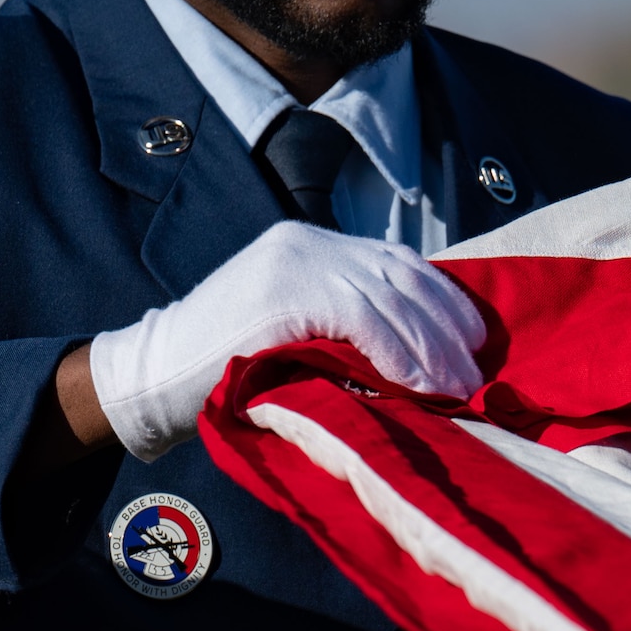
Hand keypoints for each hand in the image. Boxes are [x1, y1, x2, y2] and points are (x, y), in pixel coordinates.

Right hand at [88, 221, 486, 460]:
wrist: (155, 377)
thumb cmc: (227, 369)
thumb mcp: (296, 329)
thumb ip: (345, 324)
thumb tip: (421, 354)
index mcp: (312, 245)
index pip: (397, 260)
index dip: (444, 299)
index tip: (475, 339)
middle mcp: (308, 242)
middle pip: (401, 275)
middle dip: (447, 325)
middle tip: (475, 373)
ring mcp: (294, 260)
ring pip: (389, 296)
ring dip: (431, 346)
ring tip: (458, 388)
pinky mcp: (284, 291)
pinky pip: (361, 318)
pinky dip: (398, 352)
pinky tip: (420, 384)